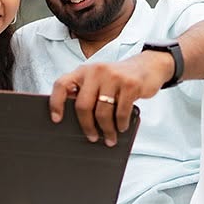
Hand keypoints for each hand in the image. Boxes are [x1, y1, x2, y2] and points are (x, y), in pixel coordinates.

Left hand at [49, 52, 173, 144]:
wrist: (148, 66)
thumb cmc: (118, 78)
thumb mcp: (99, 80)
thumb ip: (86, 91)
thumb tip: (73, 120)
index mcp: (84, 71)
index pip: (62, 84)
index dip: (56, 103)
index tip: (57, 119)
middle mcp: (96, 71)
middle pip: (83, 105)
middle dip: (87, 127)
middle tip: (92, 138)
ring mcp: (113, 77)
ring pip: (102, 112)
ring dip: (106, 130)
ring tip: (110, 138)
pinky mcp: (129, 84)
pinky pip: (120, 113)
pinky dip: (120, 124)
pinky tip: (121, 127)